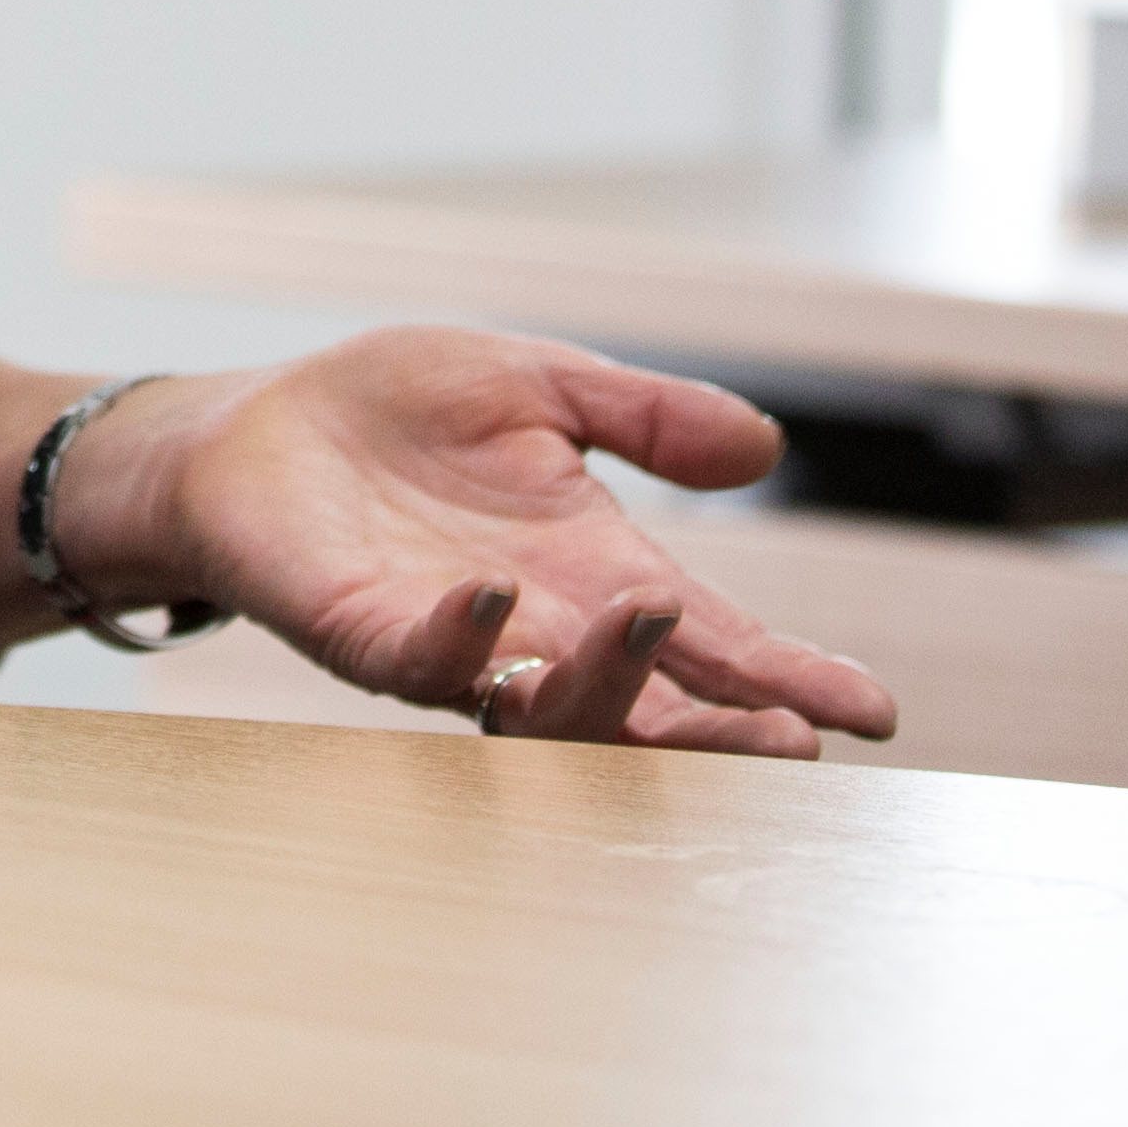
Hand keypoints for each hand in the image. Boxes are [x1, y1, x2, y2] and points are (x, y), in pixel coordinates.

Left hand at [74, 331, 898, 758]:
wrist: (257, 425)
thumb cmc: (396, 411)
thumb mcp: (539, 386)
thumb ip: (644, 418)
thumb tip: (764, 444)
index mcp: (593, 571)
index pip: (710, 641)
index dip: (786, 677)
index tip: (870, 712)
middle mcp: (537, 626)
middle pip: (649, 707)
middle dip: (721, 728)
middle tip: (794, 740)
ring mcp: (452, 640)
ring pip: (547, 704)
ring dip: (605, 678)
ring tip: (658, 620)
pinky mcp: (362, 630)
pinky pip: (420, 660)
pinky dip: (462, 638)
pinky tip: (494, 601)